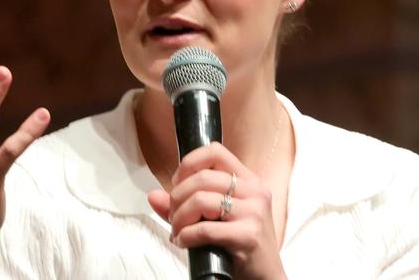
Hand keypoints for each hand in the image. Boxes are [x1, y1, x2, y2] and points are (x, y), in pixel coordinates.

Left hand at [148, 142, 286, 279]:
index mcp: (248, 180)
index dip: (189, 163)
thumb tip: (153, 196)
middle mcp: (254, 191)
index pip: (216, 151)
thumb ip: (184, 205)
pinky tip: (184, 243)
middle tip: (173, 216)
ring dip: (180, 217)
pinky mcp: (249, 235)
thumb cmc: (239, 246)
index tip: (177, 182)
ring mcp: (254, 212)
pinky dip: (186, 236)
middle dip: (177, 197)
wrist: (264, 278)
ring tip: (178, 230)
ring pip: (201, 200)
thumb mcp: (214, 219)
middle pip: (203, 177)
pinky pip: (205, 229)